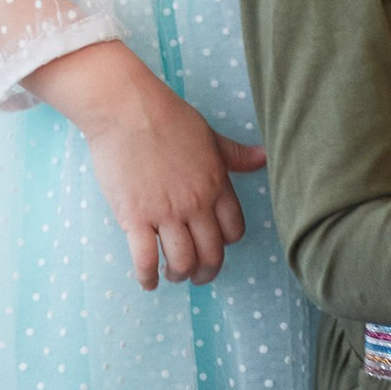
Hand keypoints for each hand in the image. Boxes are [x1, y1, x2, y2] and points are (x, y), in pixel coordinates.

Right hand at [27, 39, 259, 290]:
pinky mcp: (135, 217)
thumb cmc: (166, 116)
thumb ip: (235, 154)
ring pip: (182, 261)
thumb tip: (263, 157)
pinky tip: (147, 280)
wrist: (126, 109)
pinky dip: (147, 277)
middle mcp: (196, 203)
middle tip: (196, 275)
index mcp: (216, 184)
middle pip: (211, 254)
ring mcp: (165, 212)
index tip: (213, 246)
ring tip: (171, 275)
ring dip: (179, 275)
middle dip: (206, 271)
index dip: (226, 244)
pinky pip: (145, 259)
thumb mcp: (208, 135)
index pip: (234, 230)